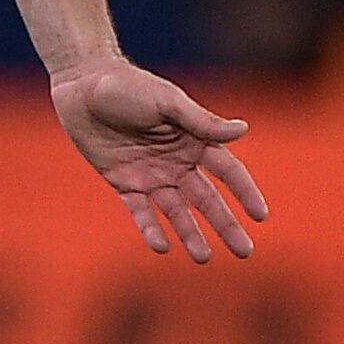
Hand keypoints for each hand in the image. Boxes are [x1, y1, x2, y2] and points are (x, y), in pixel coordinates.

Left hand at [49, 55, 267, 263]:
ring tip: (203, 258)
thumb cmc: (128, 86)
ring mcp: (151, 174)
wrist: (82, 85)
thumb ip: (201, 121)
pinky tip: (161, 246)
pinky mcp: (123, 182)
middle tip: (244, 252)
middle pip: (207, 199)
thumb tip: (243, 130)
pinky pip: (139, 210)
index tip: (260, 216)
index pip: (228, 171)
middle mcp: (177, 161)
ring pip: (176, 211)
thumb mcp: (167, 102)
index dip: (245, 192)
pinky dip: (149, 228)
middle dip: (226, 225)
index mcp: (194, 139)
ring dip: (190, 233)